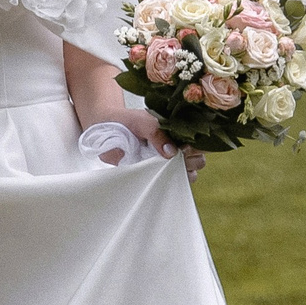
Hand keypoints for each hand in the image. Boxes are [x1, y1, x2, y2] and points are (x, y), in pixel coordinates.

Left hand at [91, 105, 205, 177]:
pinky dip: (169, 184)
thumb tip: (172, 153)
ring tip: (165, 167)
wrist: (104, 127)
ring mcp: (166, 164)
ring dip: (182, 173)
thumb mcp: (143, 121)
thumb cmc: (126, 120)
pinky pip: (169, 184)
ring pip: (189, 174)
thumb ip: (157, 133)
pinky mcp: (154, 175)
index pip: (201, 144)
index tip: (184, 148)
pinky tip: (160, 178)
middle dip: (192, 161)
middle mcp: (176, 149)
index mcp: (179, 133)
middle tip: (177, 156)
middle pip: (199, 161)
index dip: (197, 148)